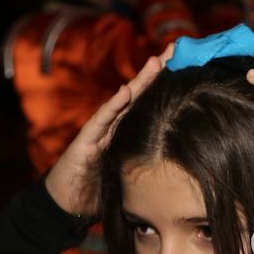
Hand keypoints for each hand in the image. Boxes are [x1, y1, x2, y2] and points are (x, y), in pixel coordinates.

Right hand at [44, 43, 172, 216]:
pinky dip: (113, 106)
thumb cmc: (100, 190)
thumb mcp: (132, 175)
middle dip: (156, 72)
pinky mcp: (85, 142)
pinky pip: (100, 122)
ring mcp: (99, 131)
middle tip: (175, 50)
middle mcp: (114, 126)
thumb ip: (149, 164)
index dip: (165, 85)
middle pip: (138, 94)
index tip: (187, 66)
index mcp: (126, 132)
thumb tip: (184, 165)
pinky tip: (124, 92)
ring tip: (156, 63)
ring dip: (139, 82)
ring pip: (122, 101)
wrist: (66, 204)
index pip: (149, 103)